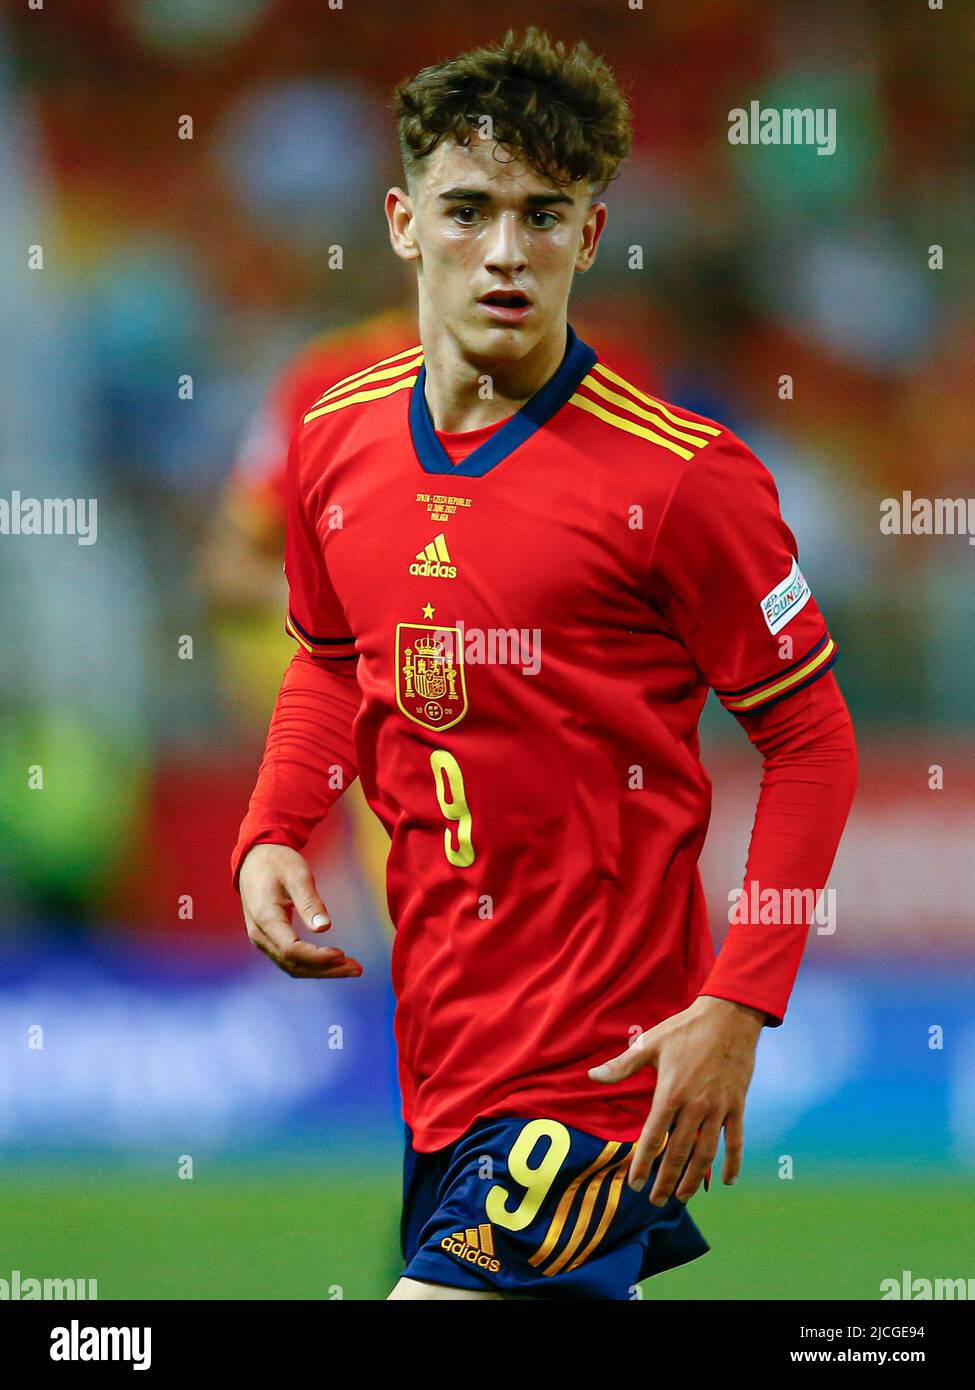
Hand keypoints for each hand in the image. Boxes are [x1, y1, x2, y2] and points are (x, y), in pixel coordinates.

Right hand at [238, 843, 362, 978]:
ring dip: (320, 971)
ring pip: (291, 966)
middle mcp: (259, 934)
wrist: (254, 859)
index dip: (318, 957)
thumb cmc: (277, 863)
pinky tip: (330, 962)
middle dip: (325, 969)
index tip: (342, 955)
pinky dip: (310, 965)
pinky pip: (288, 960)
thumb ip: (310, 902)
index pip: (292, 950)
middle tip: (356, 968)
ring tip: (349, 968)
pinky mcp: (267, 939)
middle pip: (293, 964)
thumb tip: (324, 928)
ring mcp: (261, 939)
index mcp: (265, 917)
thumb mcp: (297, 875)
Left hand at [588, 996, 763, 1205]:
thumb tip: (592, 1076)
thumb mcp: (649, 1043)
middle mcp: (694, 1106)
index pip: (653, 1138)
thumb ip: (622, 1065)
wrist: (728, 1017)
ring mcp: (718, 1108)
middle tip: (656, 1200)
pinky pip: (735, 1140)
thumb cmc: (685, 1029)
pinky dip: (732, 1162)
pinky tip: (726, 1181)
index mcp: (670, 1093)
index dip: (642, 1164)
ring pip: (705, 1153)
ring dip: (694, 1179)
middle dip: (666, 1181)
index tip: (634, 1184)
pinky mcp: (737, 1105)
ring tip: (684, 1197)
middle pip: (678, 1153)